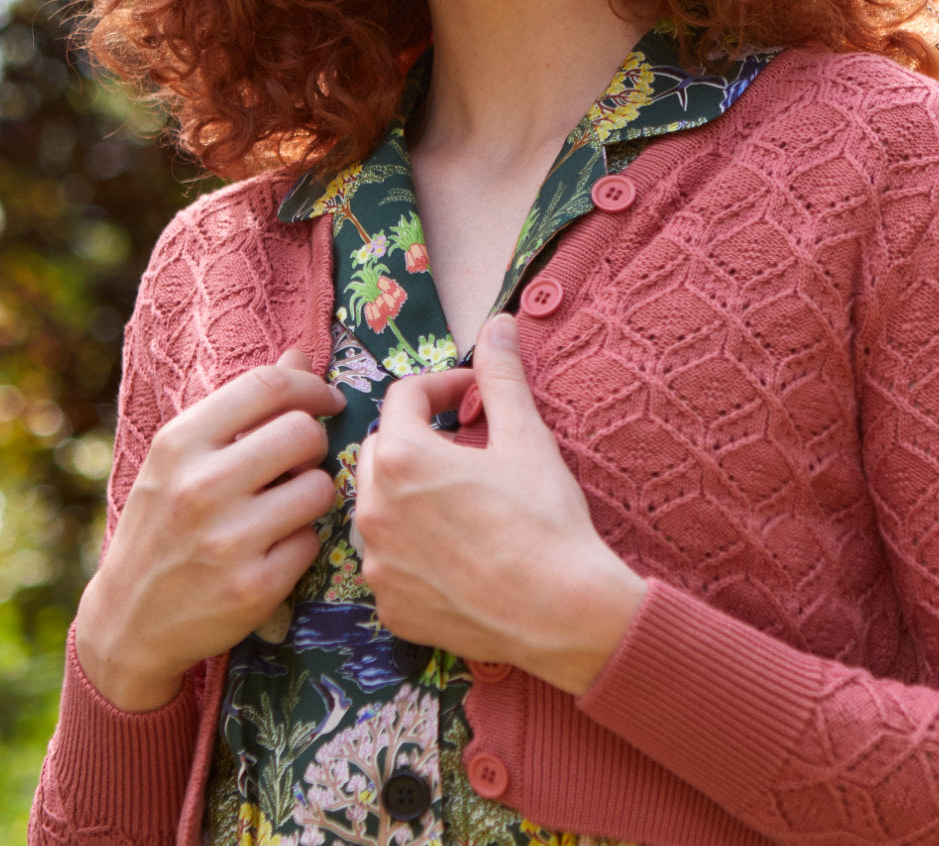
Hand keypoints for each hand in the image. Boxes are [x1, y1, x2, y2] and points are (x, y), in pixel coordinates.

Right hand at [74, 349, 343, 709]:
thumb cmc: (162, 523)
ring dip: (313, 494)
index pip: (268, 386)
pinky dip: (302, 542)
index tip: (326, 400)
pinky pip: (312, 542)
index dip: (311, 386)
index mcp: (180, 443)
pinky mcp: (253, 588)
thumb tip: (301, 355)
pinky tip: (273, 549)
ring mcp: (227, 540)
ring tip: (284, 506)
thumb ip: (242, 406)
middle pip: (304, 432)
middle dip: (314, 444)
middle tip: (299, 462)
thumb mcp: (183, 456)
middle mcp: (200, 487)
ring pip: (319, 487)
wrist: (127, 619)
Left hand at [355, 314, 645, 695]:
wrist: (564, 614)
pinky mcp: (389, 606)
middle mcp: (374, 509)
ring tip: (462, 499)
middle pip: (382, 448)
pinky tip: (457, 551)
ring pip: (380, 506)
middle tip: (469, 446)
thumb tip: (498, 323)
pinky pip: (389, 560)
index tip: (473, 394)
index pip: (404, 397)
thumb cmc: (545, 520)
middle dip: (420, 437)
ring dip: (410, 492)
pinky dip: (412, 548)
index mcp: (402, 458)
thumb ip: (500, 376)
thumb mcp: (525, 437)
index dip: (442, 386)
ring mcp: (377, 563)